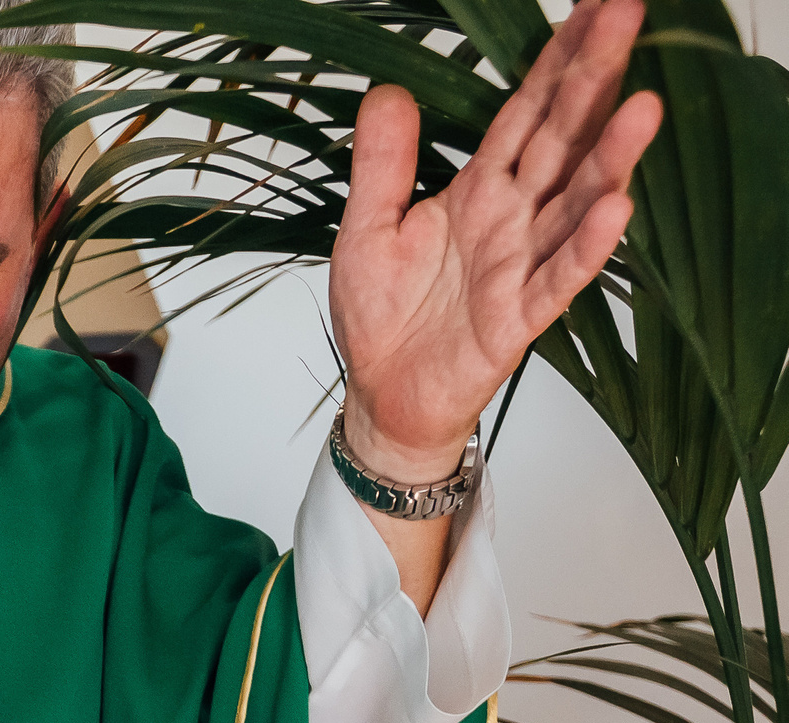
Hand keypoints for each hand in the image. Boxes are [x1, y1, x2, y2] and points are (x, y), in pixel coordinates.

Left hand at [331, 0, 662, 481]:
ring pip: (574, 203)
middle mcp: (511, 219)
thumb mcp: (366, 229)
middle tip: (629, 17)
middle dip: (593, 80)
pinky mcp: (517, 318)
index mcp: (478, 190)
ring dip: (610, 158)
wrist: (383, 397)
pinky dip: (586, 247)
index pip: (526, 111)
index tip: (593, 6)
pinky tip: (614, 208)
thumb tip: (388, 92)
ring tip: (643, 107)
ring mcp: (520, 266)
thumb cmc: (383, 317)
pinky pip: (557, 279)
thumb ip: (381, 165)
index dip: (557, 60)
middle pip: (561, 138)